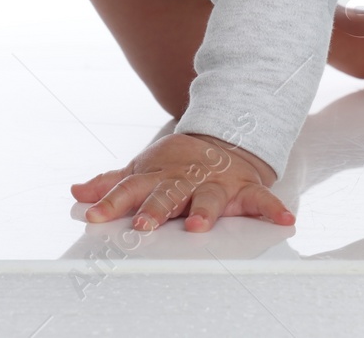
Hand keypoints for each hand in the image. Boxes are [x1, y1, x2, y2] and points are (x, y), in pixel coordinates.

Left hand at [71, 132, 294, 232]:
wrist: (223, 139)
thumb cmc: (177, 164)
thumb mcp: (142, 169)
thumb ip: (111, 184)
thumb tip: (77, 193)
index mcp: (158, 177)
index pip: (129, 190)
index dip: (111, 203)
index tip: (93, 216)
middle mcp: (185, 181)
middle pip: (168, 195)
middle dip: (156, 209)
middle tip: (144, 224)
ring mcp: (215, 184)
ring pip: (209, 198)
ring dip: (204, 211)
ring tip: (198, 224)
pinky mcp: (244, 188)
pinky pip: (262, 200)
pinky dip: (273, 209)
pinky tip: (286, 220)